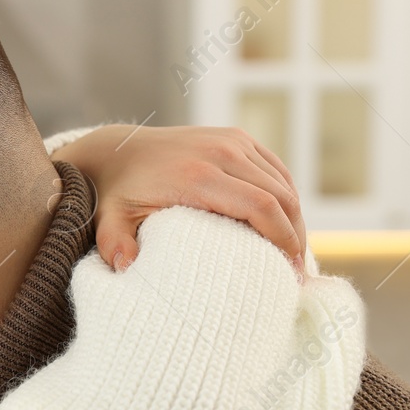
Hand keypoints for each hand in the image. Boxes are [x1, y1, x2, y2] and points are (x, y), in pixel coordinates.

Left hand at [52, 124, 304, 273]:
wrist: (119, 150)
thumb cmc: (118, 195)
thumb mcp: (110, 221)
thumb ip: (115, 245)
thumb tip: (126, 268)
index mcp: (197, 175)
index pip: (260, 206)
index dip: (283, 239)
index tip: (291, 272)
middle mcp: (220, 152)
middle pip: (280, 196)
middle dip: (296, 235)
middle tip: (299, 272)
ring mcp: (232, 140)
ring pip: (283, 182)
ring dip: (296, 218)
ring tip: (295, 253)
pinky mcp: (237, 137)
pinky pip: (275, 169)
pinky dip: (287, 197)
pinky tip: (286, 224)